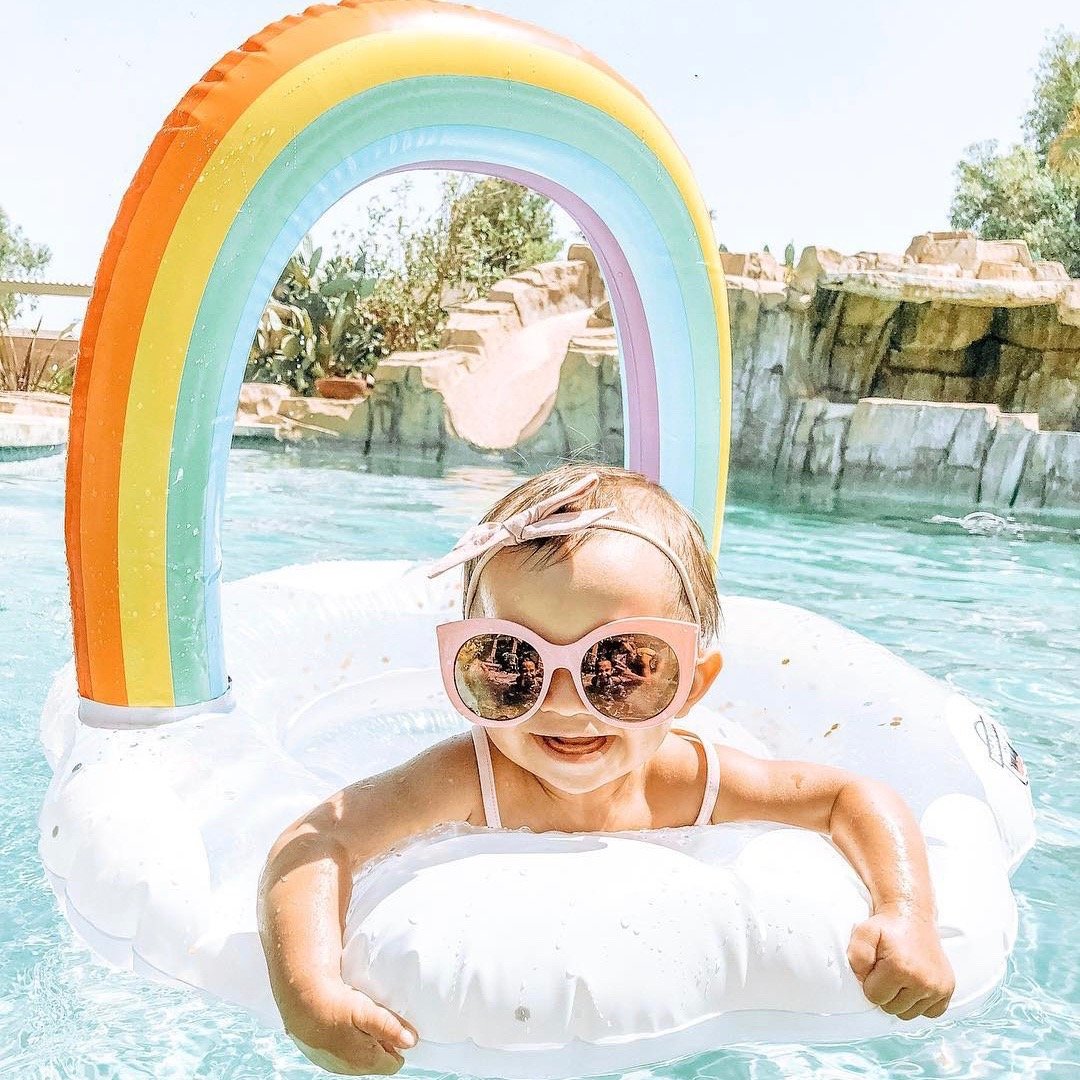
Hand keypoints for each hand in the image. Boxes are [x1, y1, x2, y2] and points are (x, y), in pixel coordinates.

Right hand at [281, 978, 417, 1075]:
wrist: (300, 1000)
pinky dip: (345, 1039)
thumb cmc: (334, 1004)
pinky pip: (341, 1052)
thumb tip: (410, 1041)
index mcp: (365, 1062)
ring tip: (358, 1017)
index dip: (396, 1044)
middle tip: (375, 1017)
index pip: (393, 1064)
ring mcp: (333, 1064)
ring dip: (363, 1040)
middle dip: (380, 1042)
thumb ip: (390, 1027)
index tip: (394, 1026)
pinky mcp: (320, 1056)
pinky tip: (342, 1021)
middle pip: (376, 1060)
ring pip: (358, 1056)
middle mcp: (349, 1069)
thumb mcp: (367, 1011)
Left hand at [847, 905, 954, 1020]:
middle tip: (888, 970)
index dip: (870, 982)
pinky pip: (929, 1013)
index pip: (874, 997)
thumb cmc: (886, 927)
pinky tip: (915, 984)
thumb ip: (856, 957)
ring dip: (902, 999)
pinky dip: (920, 1003)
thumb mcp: (863, 933)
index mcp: (900, 968)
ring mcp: (938, 988)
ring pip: (909, 1014)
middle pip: (892, 1009)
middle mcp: (923, 981)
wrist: (912, 917)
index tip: (877, 966)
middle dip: (886, 992)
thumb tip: (862, 980)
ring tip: (901, 977)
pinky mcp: (947, 990)